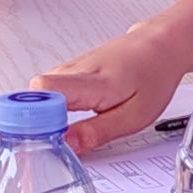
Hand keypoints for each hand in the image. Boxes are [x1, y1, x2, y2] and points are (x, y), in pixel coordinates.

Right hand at [32, 29, 183, 154]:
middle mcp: (74, 71)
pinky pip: (48, 89)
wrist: (159, 47)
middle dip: (34, 121)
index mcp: (93, 83)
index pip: (45, 91)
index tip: (43, 138)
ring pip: (39, 93)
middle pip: (33, 95)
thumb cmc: (152, 78)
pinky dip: (52, 105)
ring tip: (62, 129)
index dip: (36, 117)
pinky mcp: (69, 69)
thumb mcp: (134, 116)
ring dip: (43, 114)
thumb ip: (98, 132)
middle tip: (51, 141)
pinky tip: (68, 115)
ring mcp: (69, 68)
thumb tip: (67, 144)